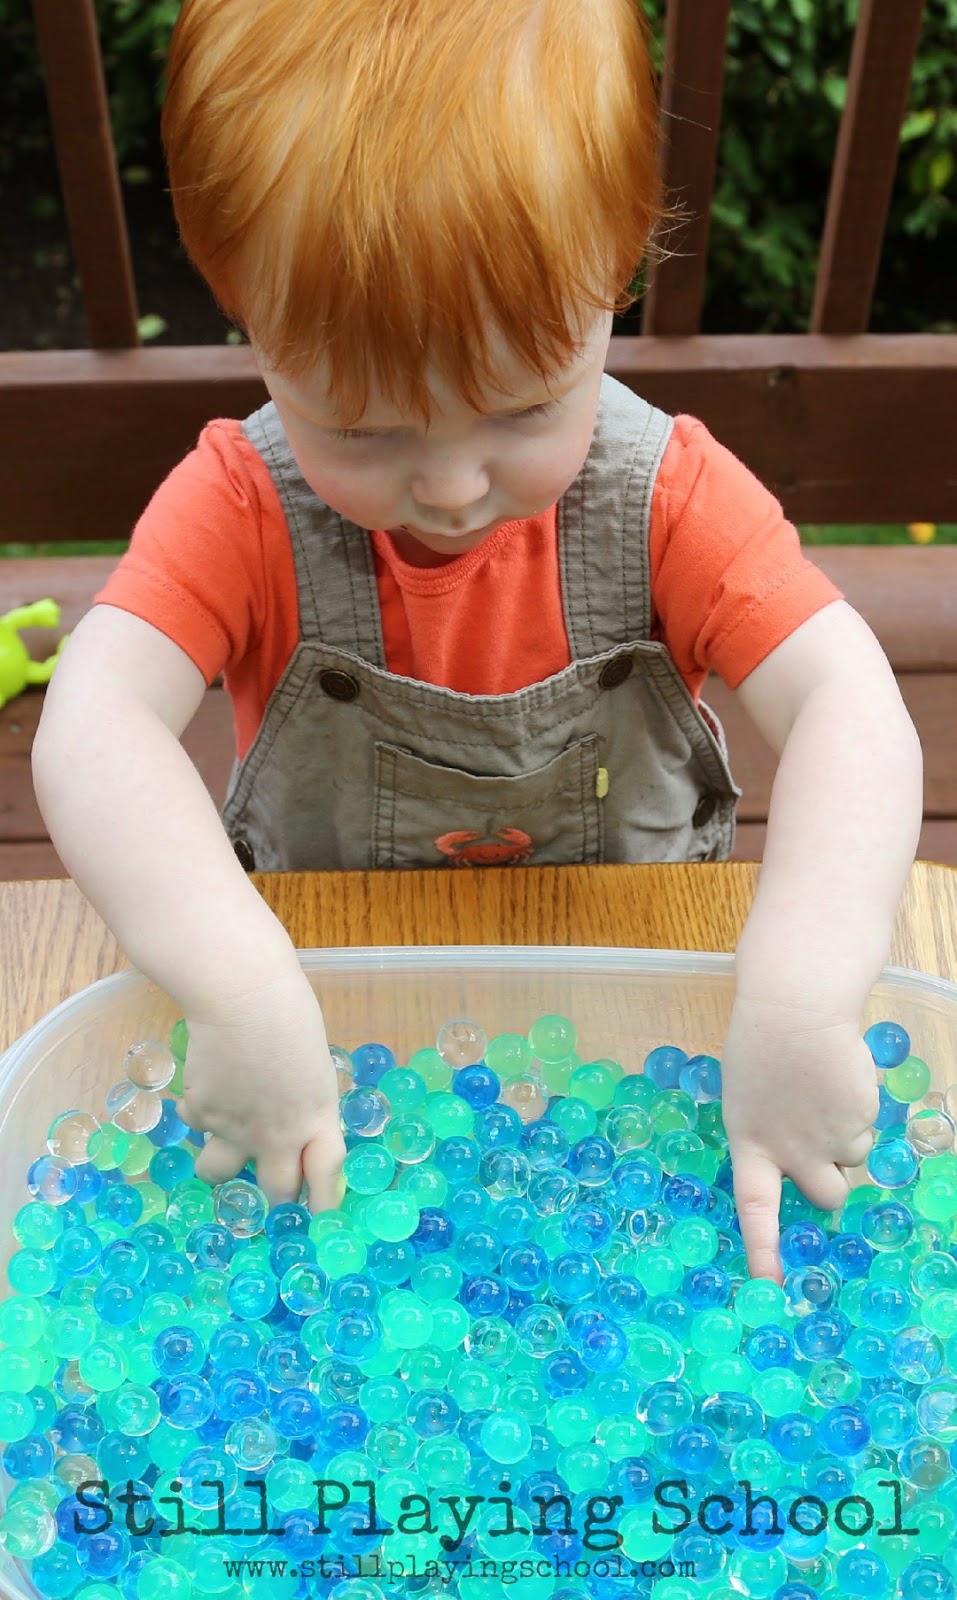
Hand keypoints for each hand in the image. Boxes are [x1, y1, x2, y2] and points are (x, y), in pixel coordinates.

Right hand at [175, 967, 344, 1210]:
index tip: (321, 1218)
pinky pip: (195, 1124)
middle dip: (275, 1193)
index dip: (325, 1202)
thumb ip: (305, 1097)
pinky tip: (206, 1080)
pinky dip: (198, 1109)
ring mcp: (235, 1130)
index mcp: (316, 1117)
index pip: (327, 1176)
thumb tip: (293, 1110)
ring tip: (223, 1138)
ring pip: (219, 1172)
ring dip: (221, 1163)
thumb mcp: (312, 1063)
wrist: (241, 997)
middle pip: (277, 1190)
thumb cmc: (288, 1014)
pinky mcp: (201, 1113)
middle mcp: (277, 1135)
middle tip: (271, 1184)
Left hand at [720, 996, 879, 1281]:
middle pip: (827, 1196)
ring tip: (823, 1090)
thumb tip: (794, 1161)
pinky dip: (858, 1108)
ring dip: (845, 1134)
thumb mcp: (749, 1097)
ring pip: (853, 1156)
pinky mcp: (860, 1117)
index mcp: (751, 1143)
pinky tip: (839, 1076)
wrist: (796, 1008)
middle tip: (825, 1150)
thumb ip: (768, 1134)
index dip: (764, 1250)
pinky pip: (866, 1125)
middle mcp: (792, 1150)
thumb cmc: (761, 1044)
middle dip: (834, 1182)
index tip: (770, 1288)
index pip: (756, 1209)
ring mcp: (829, 1137)